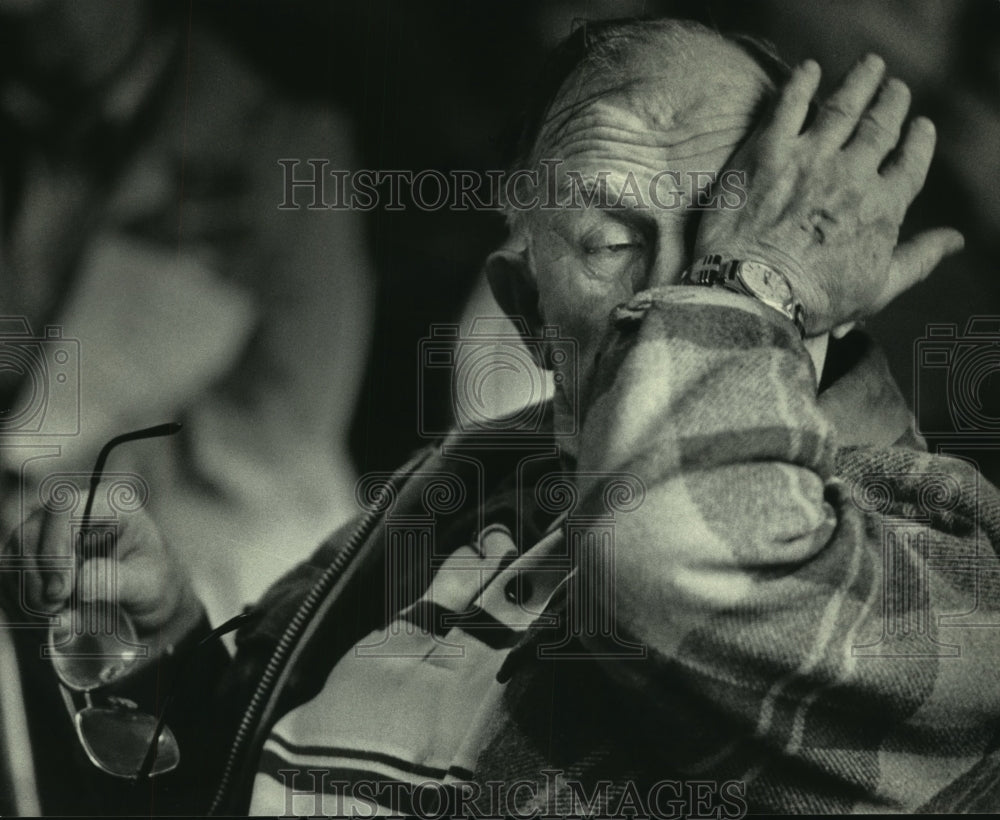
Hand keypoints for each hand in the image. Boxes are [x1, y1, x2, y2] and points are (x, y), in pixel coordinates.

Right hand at [1, 499, 203, 654]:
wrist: (149, 598)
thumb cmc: (155, 584)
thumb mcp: (149, 585)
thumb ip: (116, 582)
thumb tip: (80, 583)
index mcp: (111, 504)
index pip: (63, 506)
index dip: (53, 546)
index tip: (62, 590)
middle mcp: (75, 509)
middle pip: (29, 531)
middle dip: (36, 577)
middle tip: (57, 610)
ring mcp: (51, 529)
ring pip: (12, 551)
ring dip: (24, 590)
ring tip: (55, 614)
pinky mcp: (35, 553)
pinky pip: (8, 571)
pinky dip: (17, 596)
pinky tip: (43, 612)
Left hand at [694, 54, 963, 334]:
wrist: (752, 293)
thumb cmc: (813, 300)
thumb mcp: (876, 289)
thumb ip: (918, 259)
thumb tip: (955, 241)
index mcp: (883, 207)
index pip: (912, 161)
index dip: (919, 140)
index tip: (920, 126)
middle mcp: (853, 174)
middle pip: (881, 126)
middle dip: (892, 102)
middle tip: (895, 88)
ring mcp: (810, 158)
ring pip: (844, 107)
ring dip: (861, 81)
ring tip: (870, 66)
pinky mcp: (768, 151)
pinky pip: (789, 105)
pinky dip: (802, 83)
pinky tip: (810, 69)